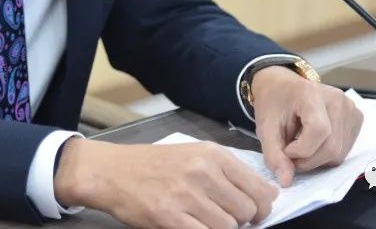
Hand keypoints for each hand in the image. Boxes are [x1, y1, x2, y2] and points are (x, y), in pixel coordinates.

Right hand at [54, 138, 277, 228]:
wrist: (112, 171)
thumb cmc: (154, 164)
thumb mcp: (193, 154)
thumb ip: (225, 172)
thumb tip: (260, 197)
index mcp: (213, 155)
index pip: (261, 189)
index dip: (262, 207)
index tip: (254, 212)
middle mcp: (203, 172)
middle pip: (247, 211)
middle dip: (242, 221)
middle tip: (227, 219)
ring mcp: (186, 196)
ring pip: (228, 227)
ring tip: (204, 220)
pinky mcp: (170, 217)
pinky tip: (192, 225)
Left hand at [250, 66, 363, 186]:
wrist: (283, 86)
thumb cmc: (273, 104)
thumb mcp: (265, 127)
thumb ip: (274, 154)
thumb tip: (286, 181)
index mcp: (311, 93)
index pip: (318, 130)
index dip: (301, 150)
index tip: (285, 148)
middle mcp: (338, 99)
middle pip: (331, 147)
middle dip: (308, 160)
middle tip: (290, 153)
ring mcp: (351, 108)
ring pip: (339, 153)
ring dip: (317, 159)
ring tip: (300, 145)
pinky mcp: (357, 118)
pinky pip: (345, 150)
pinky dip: (327, 155)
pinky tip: (314, 142)